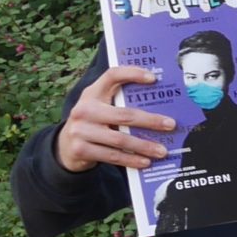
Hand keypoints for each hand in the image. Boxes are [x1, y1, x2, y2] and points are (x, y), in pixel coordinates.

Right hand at [55, 64, 174, 173]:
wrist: (65, 146)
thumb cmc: (93, 122)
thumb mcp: (101, 107)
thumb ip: (120, 103)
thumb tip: (160, 106)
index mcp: (92, 93)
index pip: (112, 76)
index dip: (132, 73)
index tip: (154, 78)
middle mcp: (84, 109)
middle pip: (124, 114)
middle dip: (150, 121)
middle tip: (171, 125)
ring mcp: (80, 130)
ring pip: (120, 139)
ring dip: (144, 146)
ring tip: (162, 151)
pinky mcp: (81, 150)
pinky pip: (112, 156)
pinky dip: (131, 159)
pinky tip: (145, 162)